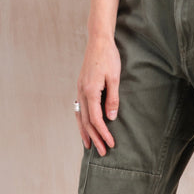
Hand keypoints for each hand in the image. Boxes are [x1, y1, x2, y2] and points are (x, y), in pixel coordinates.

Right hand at [75, 35, 120, 155]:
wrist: (98, 41)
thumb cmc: (109, 57)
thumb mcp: (114, 78)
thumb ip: (112, 98)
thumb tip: (111, 118)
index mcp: (90, 91)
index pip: (96, 119)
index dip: (103, 133)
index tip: (110, 144)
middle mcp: (81, 92)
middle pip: (86, 121)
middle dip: (94, 138)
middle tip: (102, 152)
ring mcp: (79, 89)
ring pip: (80, 116)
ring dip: (85, 132)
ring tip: (89, 145)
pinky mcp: (81, 86)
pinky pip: (79, 108)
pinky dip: (81, 120)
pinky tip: (84, 126)